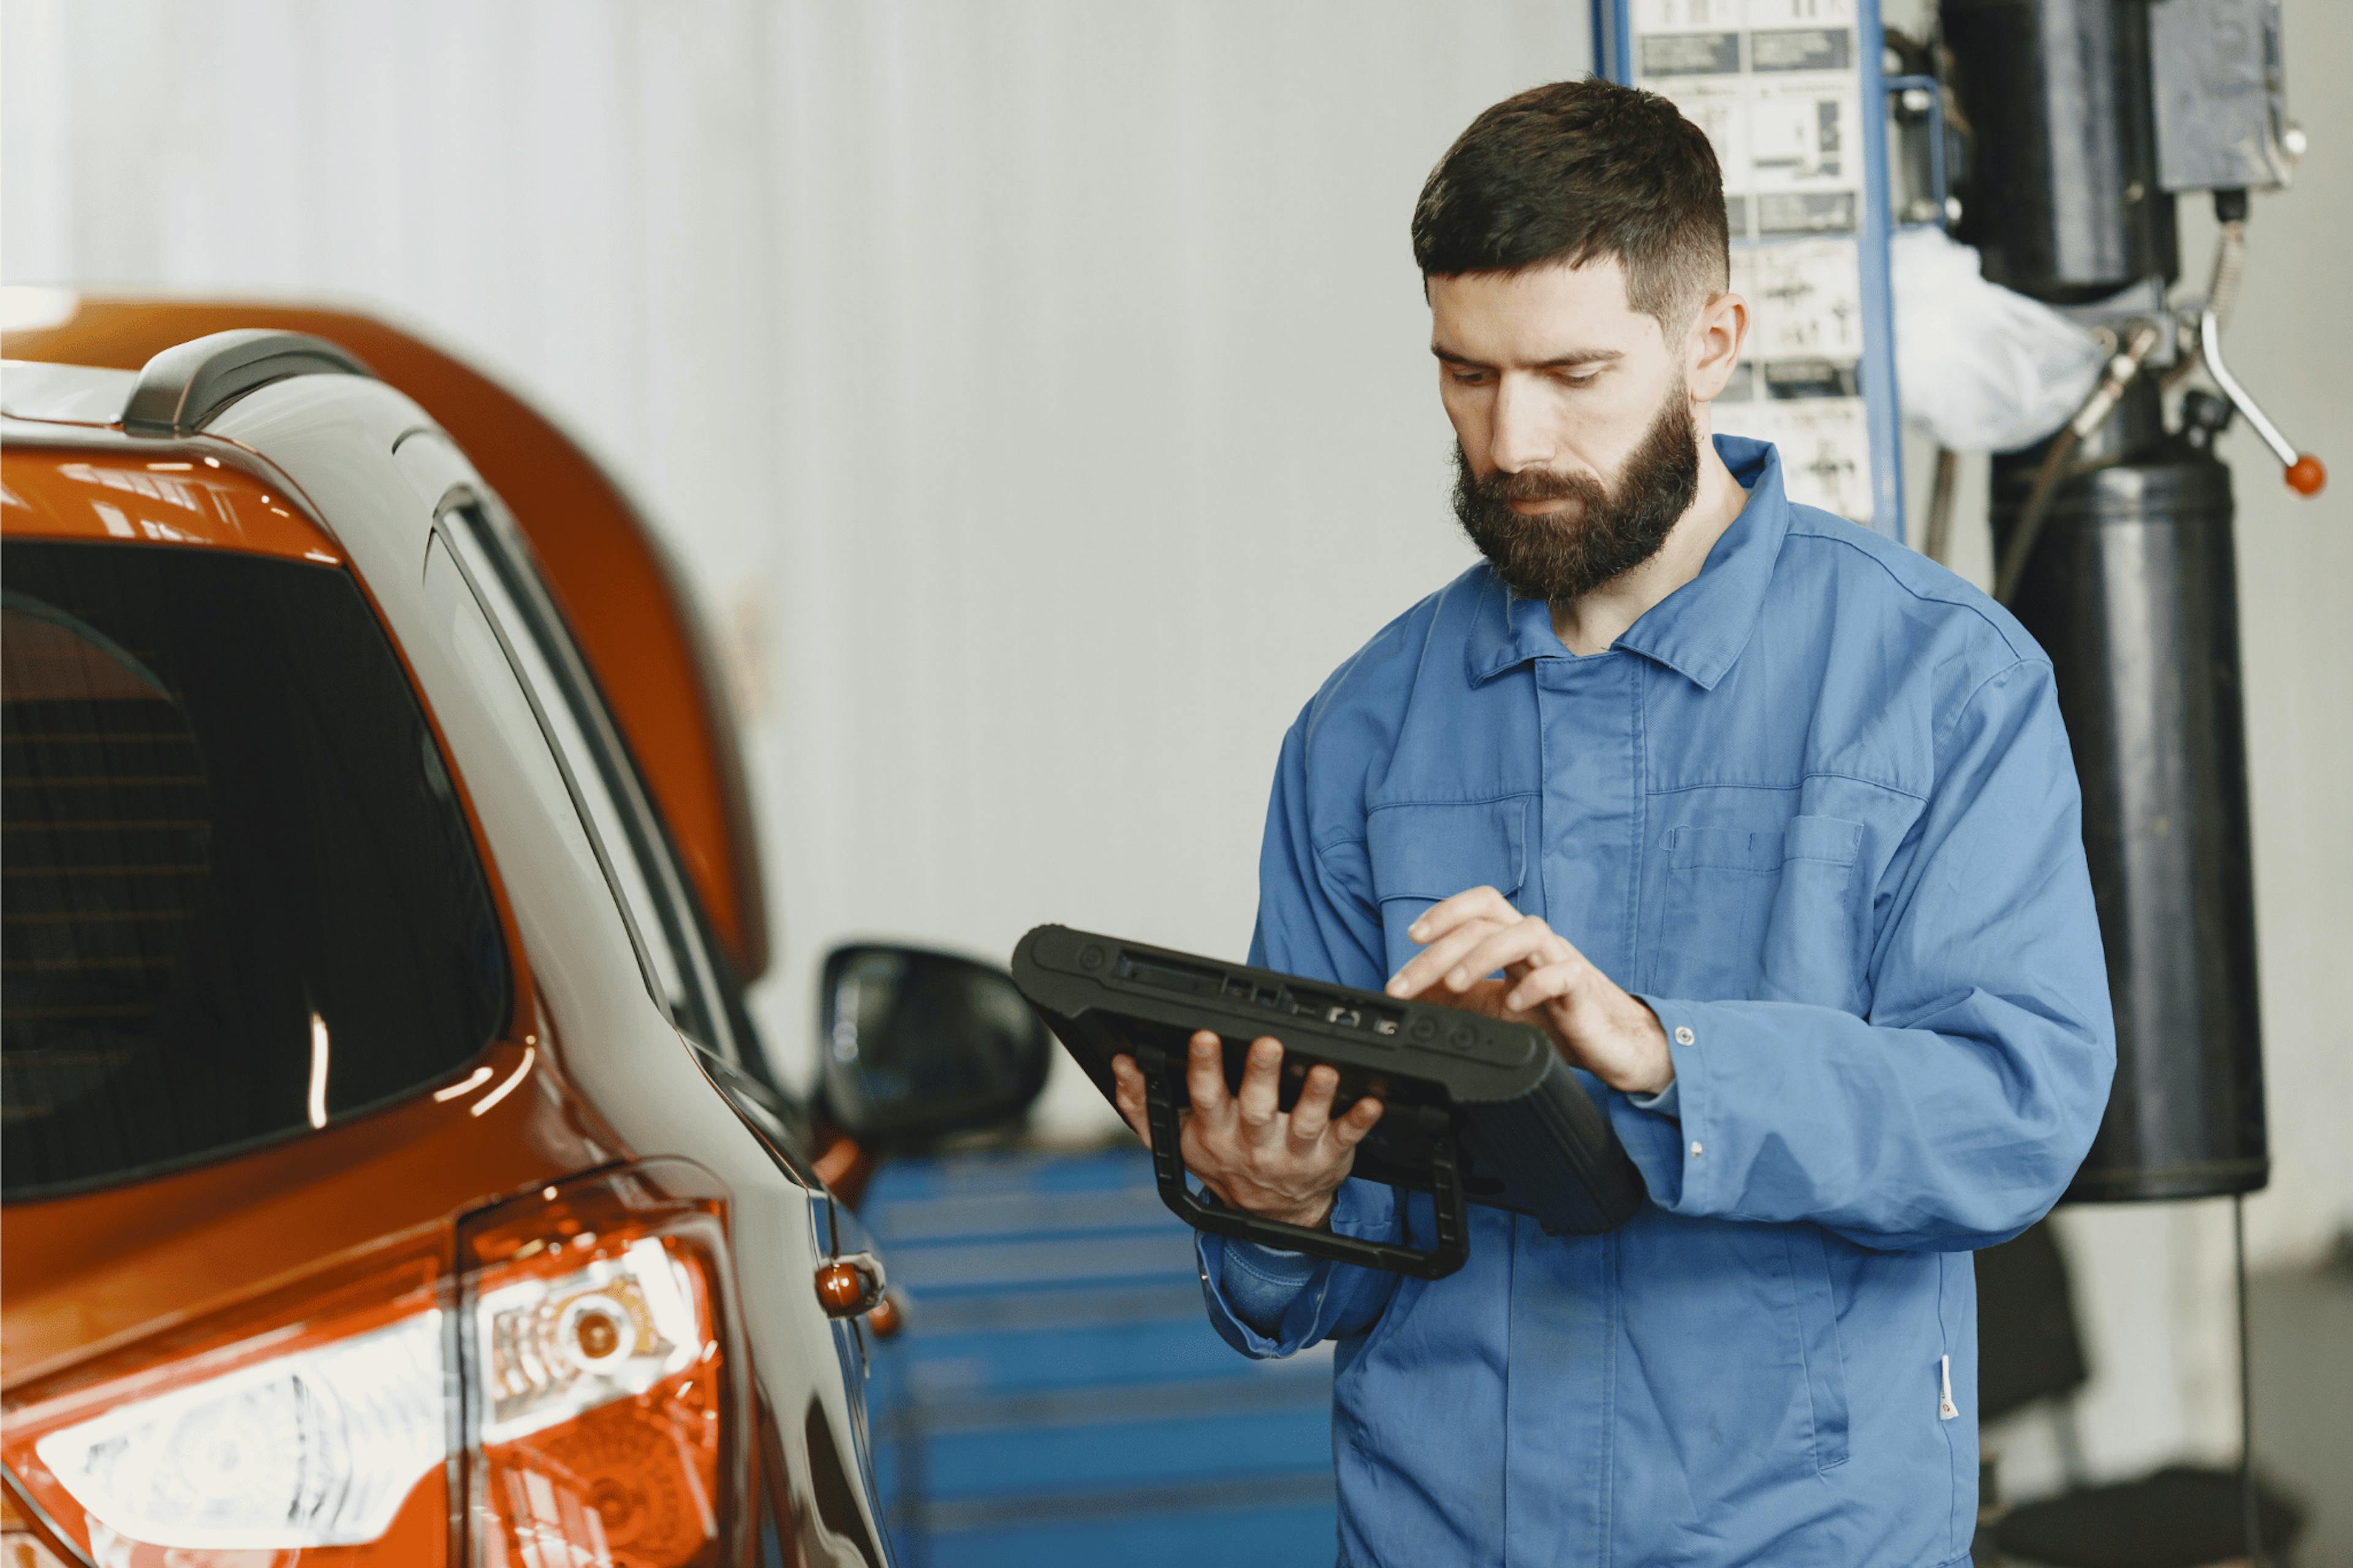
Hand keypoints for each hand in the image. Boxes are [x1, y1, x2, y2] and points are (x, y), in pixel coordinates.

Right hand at [1109, 1031, 1382, 1229]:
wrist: (1271, 1216)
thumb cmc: (1224, 1163)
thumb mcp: (1175, 1139)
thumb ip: (1143, 1103)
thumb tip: (1122, 1065)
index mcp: (1214, 1131)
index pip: (1204, 1095)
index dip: (1204, 1066)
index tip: (1205, 1036)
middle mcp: (1252, 1143)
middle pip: (1255, 1107)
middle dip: (1260, 1074)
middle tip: (1267, 1043)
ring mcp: (1292, 1152)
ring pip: (1303, 1122)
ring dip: (1314, 1095)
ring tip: (1323, 1070)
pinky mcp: (1328, 1157)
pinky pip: (1346, 1137)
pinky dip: (1359, 1120)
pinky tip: (1371, 1100)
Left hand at [1384, 886, 1673, 1095]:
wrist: (1614, 1046)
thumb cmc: (1557, 1022)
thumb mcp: (1495, 1010)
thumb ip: (1459, 999)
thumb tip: (1412, 996)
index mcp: (1514, 943)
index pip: (1480, 906)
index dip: (1445, 912)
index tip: (1410, 937)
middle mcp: (1537, 944)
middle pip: (1487, 922)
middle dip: (1439, 950)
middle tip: (1405, 984)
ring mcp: (1562, 961)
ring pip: (1525, 932)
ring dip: (1481, 956)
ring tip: (1454, 985)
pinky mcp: (1583, 990)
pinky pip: (1562, 974)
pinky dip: (1534, 985)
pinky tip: (1513, 1004)